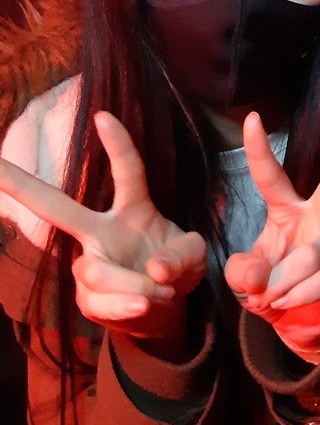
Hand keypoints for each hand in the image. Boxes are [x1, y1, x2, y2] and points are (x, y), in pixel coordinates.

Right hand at [0, 112, 205, 344]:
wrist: (163, 309)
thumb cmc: (175, 269)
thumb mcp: (193, 257)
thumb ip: (183, 256)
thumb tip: (154, 268)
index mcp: (133, 209)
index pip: (127, 172)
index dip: (117, 144)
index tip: (103, 115)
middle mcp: (102, 231)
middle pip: (57, 207)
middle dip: (21, 185)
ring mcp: (89, 262)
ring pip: (96, 270)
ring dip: (134, 285)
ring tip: (160, 291)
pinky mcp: (85, 297)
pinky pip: (99, 300)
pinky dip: (126, 305)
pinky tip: (143, 305)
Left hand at [225, 112, 319, 358]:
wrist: (300, 325)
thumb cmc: (272, 288)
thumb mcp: (245, 282)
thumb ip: (242, 274)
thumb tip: (259, 275)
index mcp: (287, 209)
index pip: (271, 177)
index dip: (259, 150)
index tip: (252, 118)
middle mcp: (319, 216)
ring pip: (311, 256)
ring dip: (284, 282)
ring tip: (273, 296)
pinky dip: (301, 294)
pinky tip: (290, 301)